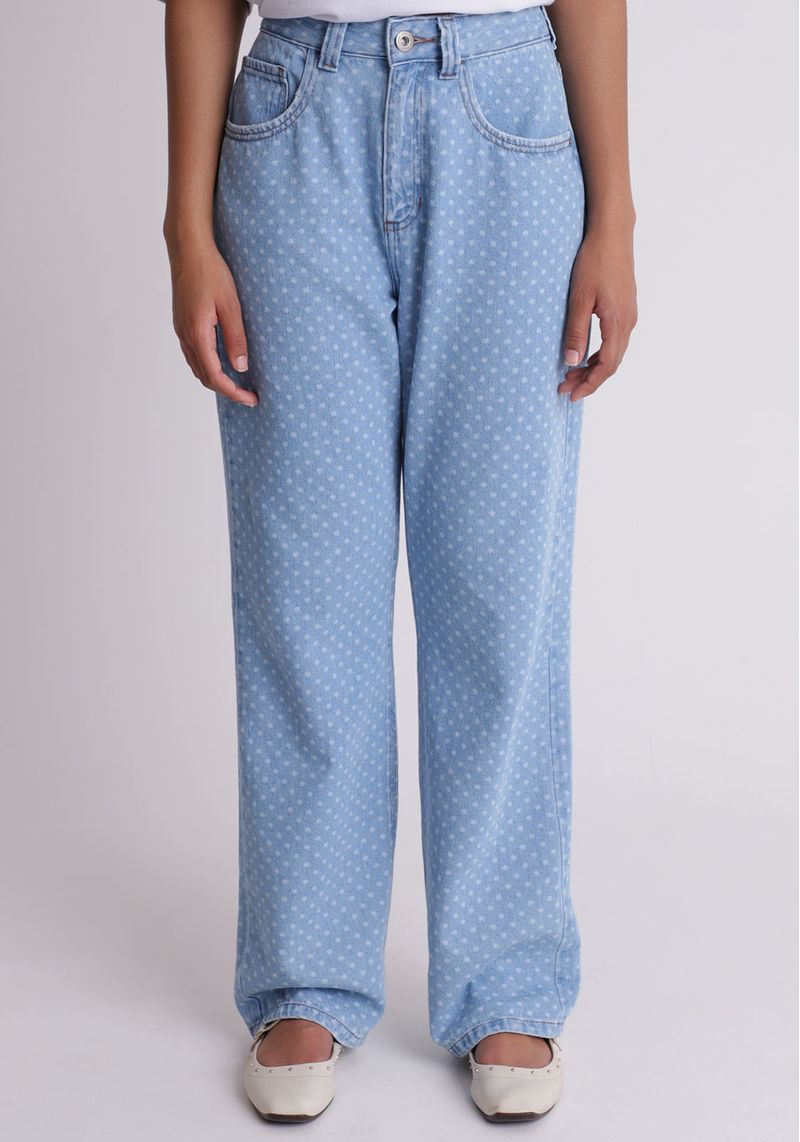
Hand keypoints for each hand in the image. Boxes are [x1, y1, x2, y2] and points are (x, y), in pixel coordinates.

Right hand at [168, 239, 256, 407]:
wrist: (188, 249)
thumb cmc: (211, 272)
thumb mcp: (230, 306)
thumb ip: (236, 338)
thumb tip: (241, 368)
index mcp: (197, 333)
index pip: (214, 376)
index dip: (233, 392)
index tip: (251, 399)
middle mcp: (185, 335)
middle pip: (204, 376)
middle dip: (227, 390)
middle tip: (249, 396)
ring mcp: (181, 330)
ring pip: (198, 367)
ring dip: (217, 380)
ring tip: (239, 384)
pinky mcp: (182, 323)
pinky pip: (194, 354)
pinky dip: (209, 366)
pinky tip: (223, 363)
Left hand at [558, 225, 637, 400]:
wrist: (612, 233)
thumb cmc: (594, 261)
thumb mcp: (579, 298)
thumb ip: (576, 331)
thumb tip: (571, 361)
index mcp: (618, 323)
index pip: (606, 366)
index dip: (589, 384)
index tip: (571, 395)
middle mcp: (629, 322)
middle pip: (611, 364)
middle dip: (589, 379)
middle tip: (564, 388)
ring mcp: (629, 315)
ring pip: (614, 353)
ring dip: (593, 367)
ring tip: (571, 375)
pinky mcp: (626, 308)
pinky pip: (615, 341)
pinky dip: (600, 354)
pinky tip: (585, 355)